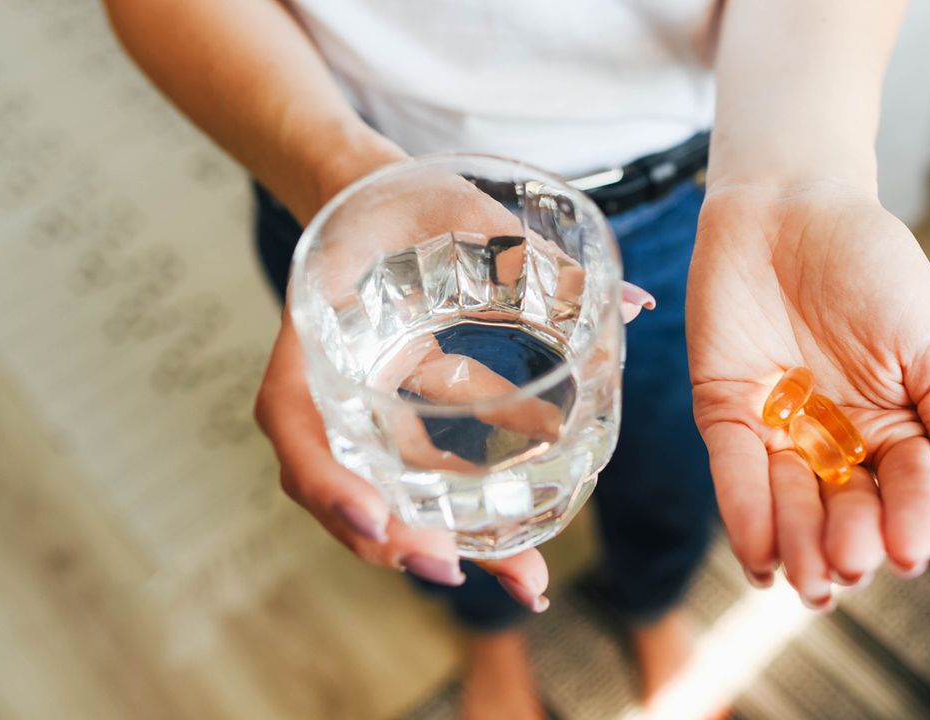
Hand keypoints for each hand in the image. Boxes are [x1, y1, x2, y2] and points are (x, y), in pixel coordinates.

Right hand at [255, 169, 654, 609]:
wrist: (374, 203)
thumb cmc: (404, 201)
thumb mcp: (455, 211)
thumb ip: (533, 253)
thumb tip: (637, 306)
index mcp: (314, 334)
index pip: (291, 420)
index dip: (326, 480)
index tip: (378, 522)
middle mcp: (329, 389)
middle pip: (344, 486)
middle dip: (399, 539)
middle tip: (458, 571)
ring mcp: (360, 413)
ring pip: (387, 498)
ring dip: (448, 543)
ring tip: (524, 582)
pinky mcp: (399, 421)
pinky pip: (423, 478)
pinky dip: (471, 513)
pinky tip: (530, 543)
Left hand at [687, 181, 929, 607]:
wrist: (790, 204)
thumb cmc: (874, 265)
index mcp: (900, 429)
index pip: (911, 494)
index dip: (911, 523)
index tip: (909, 548)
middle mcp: (840, 442)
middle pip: (849, 512)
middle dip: (851, 543)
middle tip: (851, 563)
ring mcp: (781, 432)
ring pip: (792, 506)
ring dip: (800, 545)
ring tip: (809, 578)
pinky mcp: (725, 413)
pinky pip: (735, 472)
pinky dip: (746, 515)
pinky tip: (761, 557)